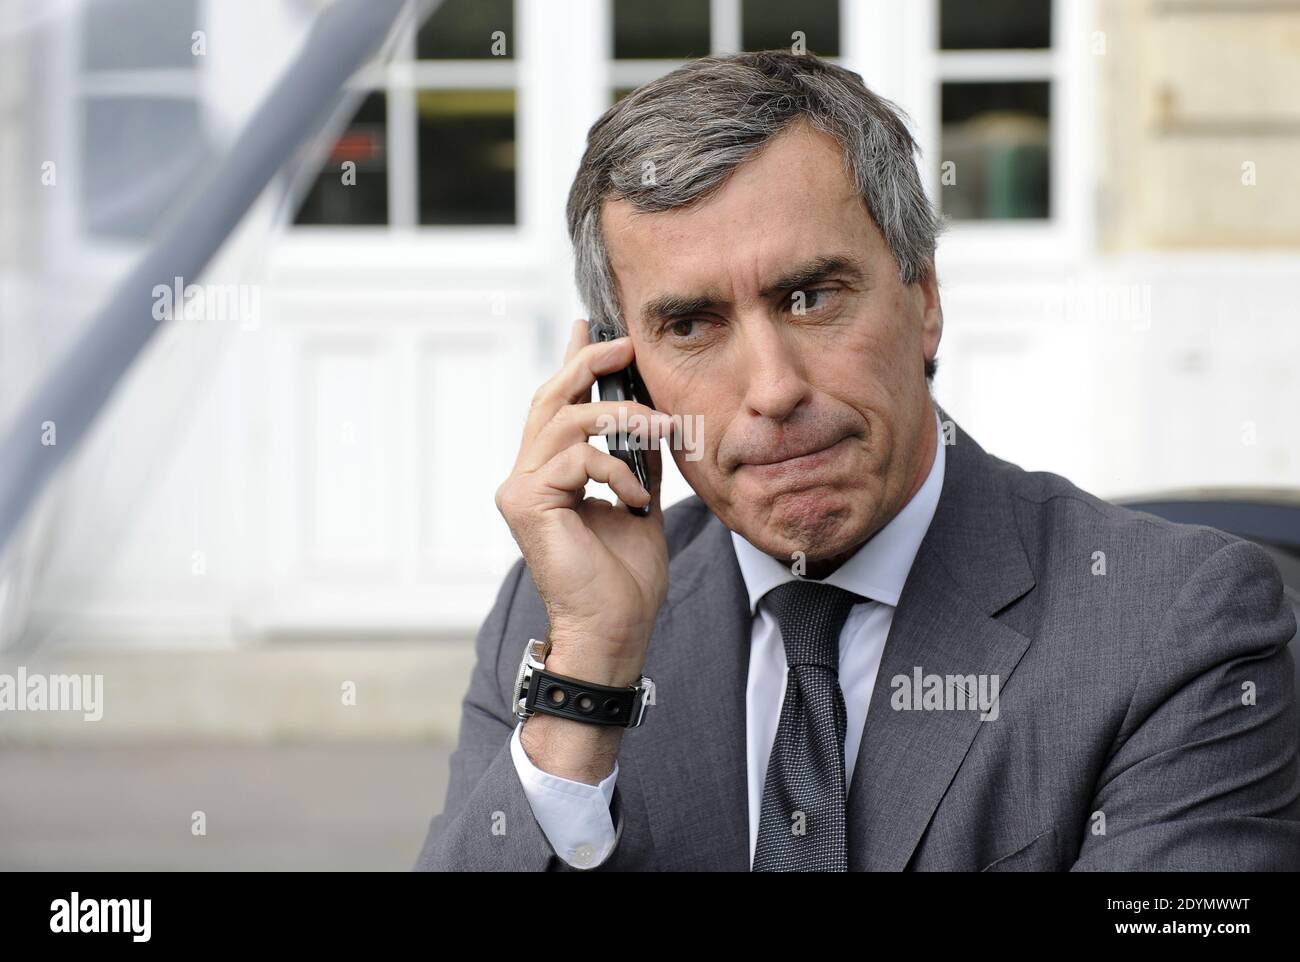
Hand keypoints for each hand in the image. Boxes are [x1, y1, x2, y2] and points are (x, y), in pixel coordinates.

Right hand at [495, 319, 670, 686]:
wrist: (615, 629)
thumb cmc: (625, 578)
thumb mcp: (640, 501)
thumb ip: (637, 460)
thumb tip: (651, 419)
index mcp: (551, 474)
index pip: (559, 405)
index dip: (573, 361)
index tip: (589, 326)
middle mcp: (526, 476)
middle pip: (551, 397)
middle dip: (590, 362)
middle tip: (626, 345)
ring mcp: (521, 488)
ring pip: (567, 419)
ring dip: (623, 419)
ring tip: (661, 432)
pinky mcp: (526, 502)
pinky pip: (576, 456)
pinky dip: (617, 469)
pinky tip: (636, 499)